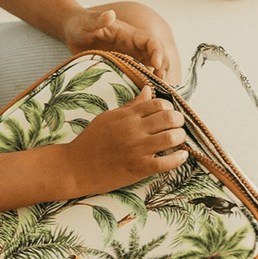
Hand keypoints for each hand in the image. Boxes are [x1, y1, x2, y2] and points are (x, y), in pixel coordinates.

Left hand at [63, 1, 181, 83]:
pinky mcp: (124, 68)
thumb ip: (98, 19)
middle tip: (160, 84)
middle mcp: (134, 47)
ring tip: (156, 93)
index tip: (156, 66)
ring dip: (156, 79)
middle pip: (157, 56)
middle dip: (163, 68)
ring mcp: (130, 58)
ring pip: (151, 68)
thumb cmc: (80, 24)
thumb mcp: (88, 21)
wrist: (73, 32)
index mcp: (129, 34)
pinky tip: (141, 98)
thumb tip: (110, 14)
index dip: (157, 52)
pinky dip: (143, 85)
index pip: (151, 42)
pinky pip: (138, 76)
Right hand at [63, 86, 187, 195]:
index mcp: (126, 115)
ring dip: (180, 137)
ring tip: (178, 140)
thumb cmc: (91, 141)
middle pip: (169, 118)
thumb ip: (131, 105)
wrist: (75, 167)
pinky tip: (181, 156)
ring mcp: (137, 149)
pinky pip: (166, 162)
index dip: (169, 107)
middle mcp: (133, 130)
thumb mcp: (108, 117)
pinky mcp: (139, 168)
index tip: (168, 114)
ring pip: (172, 138)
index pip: (158, 103)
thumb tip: (148, 89)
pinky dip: (178, 158)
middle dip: (179, 121)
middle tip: (177, 126)